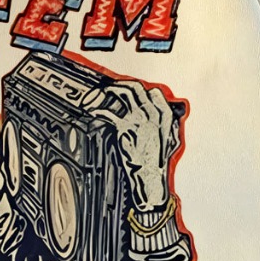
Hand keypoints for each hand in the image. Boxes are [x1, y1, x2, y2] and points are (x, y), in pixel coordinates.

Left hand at [88, 79, 179, 212]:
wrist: (149, 175)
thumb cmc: (154, 160)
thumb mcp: (164, 138)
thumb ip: (158, 122)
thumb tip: (148, 111)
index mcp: (164, 116)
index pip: (154, 93)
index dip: (140, 89)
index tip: (130, 90)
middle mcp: (153, 114)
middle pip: (137, 88)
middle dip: (122, 85)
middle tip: (113, 88)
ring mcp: (139, 118)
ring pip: (124, 93)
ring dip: (110, 91)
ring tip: (104, 93)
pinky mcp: (125, 126)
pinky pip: (109, 112)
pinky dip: (99, 109)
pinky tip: (94, 111)